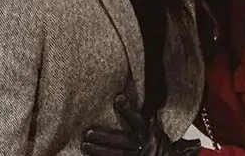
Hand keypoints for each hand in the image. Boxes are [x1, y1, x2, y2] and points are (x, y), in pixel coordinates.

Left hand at [82, 95, 200, 155]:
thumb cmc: (159, 142)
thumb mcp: (157, 128)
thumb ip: (149, 115)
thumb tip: (140, 94)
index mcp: (149, 131)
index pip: (138, 118)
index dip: (127, 109)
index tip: (117, 98)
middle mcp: (144, 144)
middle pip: (122, 140)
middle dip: (105, 137)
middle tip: (88, 133)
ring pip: (116, 155)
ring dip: (99, 151)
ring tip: (85, 145)